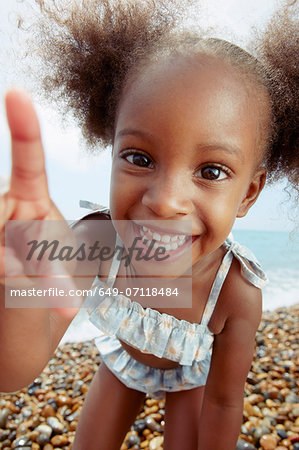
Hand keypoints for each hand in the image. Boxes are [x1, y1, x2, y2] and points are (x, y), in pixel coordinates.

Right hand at [0, 90, 78, 315]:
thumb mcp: (53, 275)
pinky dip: (3, 268)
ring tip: (15, 280)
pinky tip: (10, 278)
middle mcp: (5, 206)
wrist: (18, 326)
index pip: (28, 161)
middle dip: (11, 239)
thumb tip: (11, 271)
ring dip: (5, 262)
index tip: (17, 94)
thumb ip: (42, 275)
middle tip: (19, 274)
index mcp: (32, 202)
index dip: (24, 129)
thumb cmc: (42, 294)